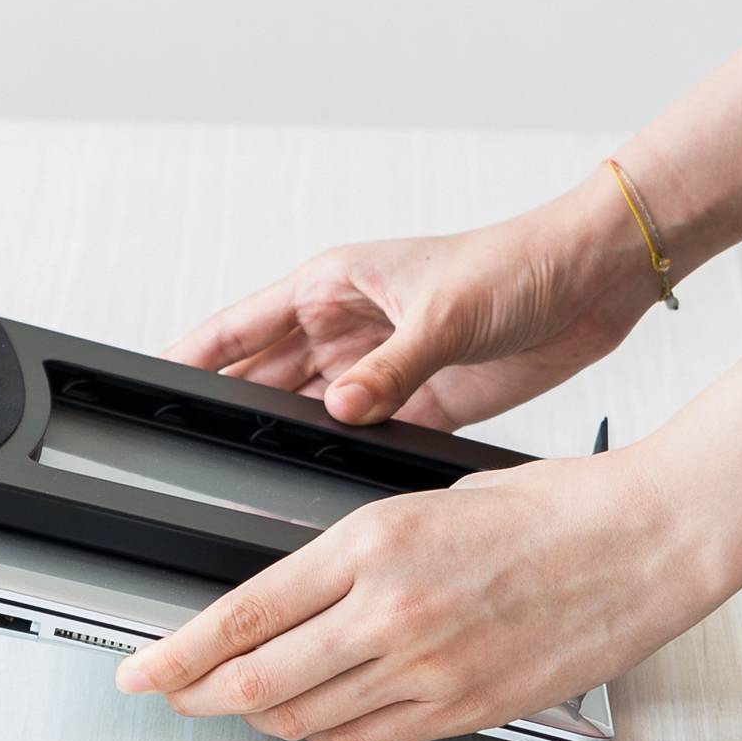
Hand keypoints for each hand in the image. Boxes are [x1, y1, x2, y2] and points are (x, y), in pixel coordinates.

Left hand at [113, 446, 721, 740]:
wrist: (645, 541)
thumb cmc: (556, 507)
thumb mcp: (428, 498)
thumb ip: (358, 551)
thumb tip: (300, 586)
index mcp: (374, 542)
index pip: (243, 613)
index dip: (176, 651)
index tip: (142, 665)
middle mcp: (391, 612)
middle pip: (255, 679)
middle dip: (197, 694)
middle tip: (170, 693)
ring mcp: (428, 669)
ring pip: (305, 718)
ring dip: (261, 716)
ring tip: (242, 702)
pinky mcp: (465, 709)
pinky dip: (327, 737)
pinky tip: (318, 720)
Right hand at [166, 171, 676, 427]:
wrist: (592, 280)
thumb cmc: (518, 262)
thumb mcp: (446, 314)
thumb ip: (390, 369)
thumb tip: (340, 410)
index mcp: (334, 285)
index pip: (239, 327)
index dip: (191, 356)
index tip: (149, 386)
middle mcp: (348, 326)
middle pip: (265, 377)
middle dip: (233, 409)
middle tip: (194, 451)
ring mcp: (381, 364)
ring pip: (309, 410)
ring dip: (289, 436)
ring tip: (255, 473)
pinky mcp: (421, 400)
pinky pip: (365, 434)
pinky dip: (346, 455)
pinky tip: (328, 478)